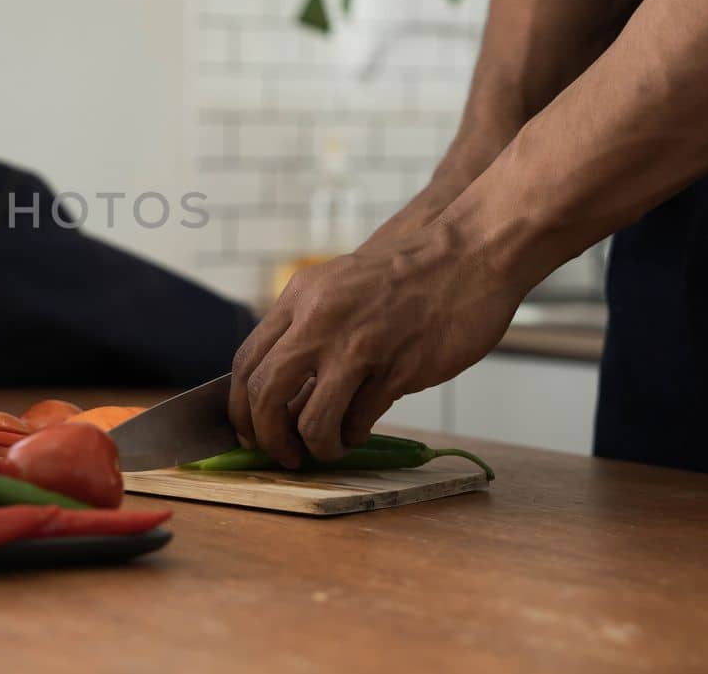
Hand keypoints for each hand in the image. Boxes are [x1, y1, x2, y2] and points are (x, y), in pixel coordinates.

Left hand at [228, 219, 528, 467]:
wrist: (467, 253)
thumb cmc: (404, 275)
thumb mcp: (337, 287)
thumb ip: (306, 328)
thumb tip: (278, 392)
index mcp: (299, 297)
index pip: (245, 362)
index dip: (239, 407)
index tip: (249, 430)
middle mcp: (320, 321)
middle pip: (265, 393)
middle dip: (265, 435)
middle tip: (279, 453)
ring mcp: (359, 346)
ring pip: (311, 419)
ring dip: (315, 446)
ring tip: (327, 449)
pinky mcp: (399, 369)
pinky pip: (359, 420)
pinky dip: (353, 435)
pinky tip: (360, 430)